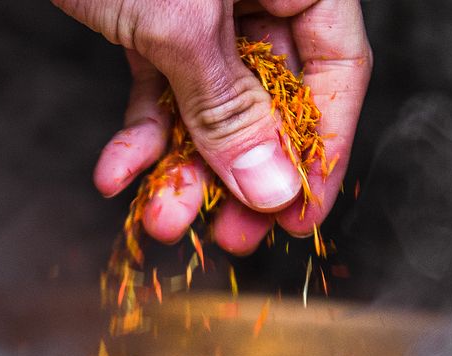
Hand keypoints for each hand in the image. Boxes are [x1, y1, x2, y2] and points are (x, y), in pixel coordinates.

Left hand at [55, 0, 370, 254]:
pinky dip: (138, 135)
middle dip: (241, 176)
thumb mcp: (183, 26)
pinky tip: (115, 175)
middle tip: (227, 237)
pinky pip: (158, 90)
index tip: (297, 221)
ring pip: (210, 106)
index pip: (337, 73)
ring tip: (159, 220)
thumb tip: (275, 186)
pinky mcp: (152, 20)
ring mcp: (205, 9)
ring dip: (183, 169)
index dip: (321, 153)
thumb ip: (229, 108)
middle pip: (272, 100)